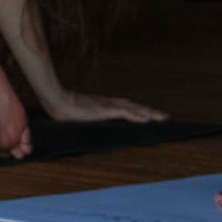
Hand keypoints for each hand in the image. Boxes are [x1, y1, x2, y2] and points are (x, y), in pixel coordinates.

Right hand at [48, 92, 167, 123]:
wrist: (56, 99)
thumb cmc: (62, 106)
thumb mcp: (77, 113)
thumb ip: (84, 115)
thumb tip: (84, 121)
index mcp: (102, 104)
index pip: (125, 106)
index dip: (138, 110)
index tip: (149, 114)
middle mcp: (109, 103)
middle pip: (134, 106)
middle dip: (150, 111)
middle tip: (164, 117)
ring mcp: (108, 106)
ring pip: (134, 109)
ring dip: (149, 113)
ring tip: (162, 118)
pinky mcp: (106, 110)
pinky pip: (127, 113)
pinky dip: (138, 116)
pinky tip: (147, 120)